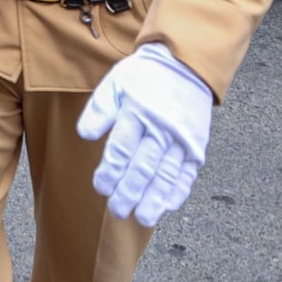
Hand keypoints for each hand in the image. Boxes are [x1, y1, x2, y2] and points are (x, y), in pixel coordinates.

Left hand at [77, 42, 213, 227]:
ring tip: (143, 217)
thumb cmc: (143, 76)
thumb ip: (99, 110)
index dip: (110, 172)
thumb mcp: (114, 84)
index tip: (101, 188)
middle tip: (118, 211)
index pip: (121, 149)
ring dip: (155, 198)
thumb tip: (84, 135)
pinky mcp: (197, 144)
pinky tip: (169, 205)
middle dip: (130, 192)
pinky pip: (189, 171)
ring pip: (168, 174)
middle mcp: (161, 127)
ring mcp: (182, 137)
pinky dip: (180, 190)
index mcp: (137, 111)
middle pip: (144, 166)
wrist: (184, 63)